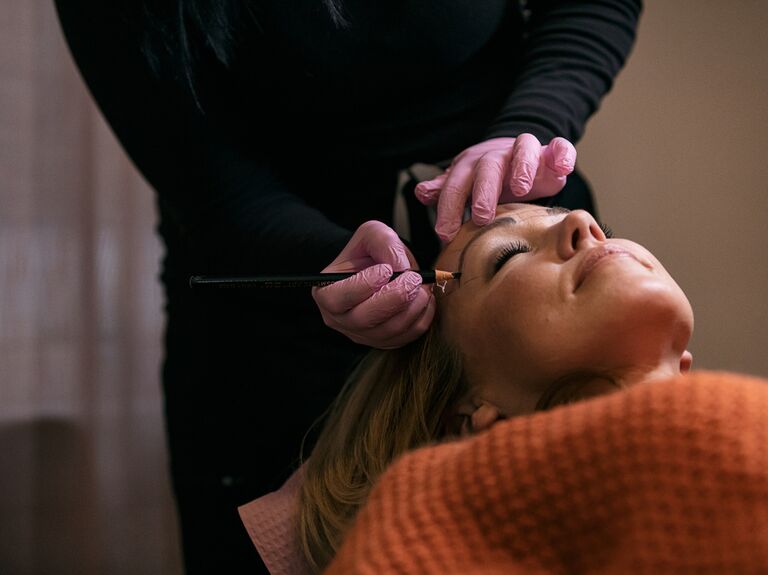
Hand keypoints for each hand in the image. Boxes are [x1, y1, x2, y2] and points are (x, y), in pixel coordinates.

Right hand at [312, 221, 435, 348]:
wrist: (378, 270)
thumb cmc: (368, 254)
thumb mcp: (371, 234)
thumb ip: (383, 242)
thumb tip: (400, 267)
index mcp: (326, 292)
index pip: (337, 298)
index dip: (363, 285)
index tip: (385, 269)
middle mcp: (340, 319)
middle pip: (364, 319)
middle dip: (394, 298)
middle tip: (414, 278)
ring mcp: (362, 334)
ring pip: (388, 330)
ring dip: (412, 308)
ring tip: (422, 286)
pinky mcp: (384, 342)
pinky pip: (406, 337)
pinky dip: (421, 318)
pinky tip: (424, 299)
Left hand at [414, 134, 576, 241]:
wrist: (522, 156)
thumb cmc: (490, 178)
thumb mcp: (466, 185)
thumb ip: (446, 191)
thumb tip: (420, 192)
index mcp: (471, 167)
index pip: (455, 185)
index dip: (449, 207)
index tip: (445, 234)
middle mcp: (497, 156)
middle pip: (487, 167)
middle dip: (484, 191)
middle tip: (482, 217)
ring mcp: (525, 152)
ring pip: (523, 149)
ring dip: (522, 167)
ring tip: (522, 189)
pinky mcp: (551, 152)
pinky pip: (559, 146)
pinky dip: (562, 154)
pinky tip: (562, 168)